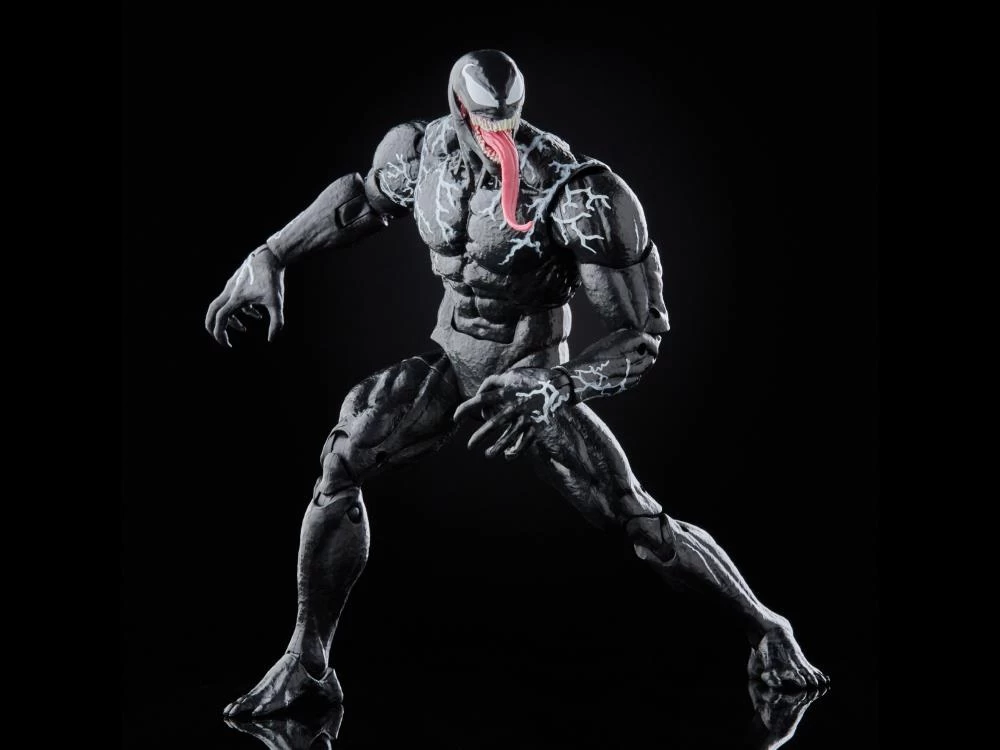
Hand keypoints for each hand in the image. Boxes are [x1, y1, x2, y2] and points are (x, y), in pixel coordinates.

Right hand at [205, 245, 284, 346]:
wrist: (270, 256)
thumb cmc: (273, 278)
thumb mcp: (276, 302)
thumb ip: (276, 322)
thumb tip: (271, 339)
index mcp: (236, 298)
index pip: (221, 319)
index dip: (220, 334)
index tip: (228, 345)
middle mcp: (230, 292)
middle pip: (212, 311)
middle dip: (213, 326)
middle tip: (220, 339)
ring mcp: (232, 286)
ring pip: (223, 305)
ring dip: (230, 319)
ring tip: (243, 329)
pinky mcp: (237, 282)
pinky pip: (233, 299)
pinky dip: (240, 310)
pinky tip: (255, 315)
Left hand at [453, 367, 571, 459]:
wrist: (559, 383)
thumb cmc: (531, 378)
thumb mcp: (512, 375)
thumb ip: (494, 382)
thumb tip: (478, 394)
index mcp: (507, 391)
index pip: (480, 400)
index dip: (465, 409)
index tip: (455, 418)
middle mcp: (515, 404)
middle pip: (494, 424)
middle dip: (479, 436)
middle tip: (469, 446)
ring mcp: (527, 416)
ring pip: (509, 437)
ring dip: (497, 448)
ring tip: (487, 456)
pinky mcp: (538, 425)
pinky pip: (525, 442)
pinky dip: (516, 451)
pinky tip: (508, 457)